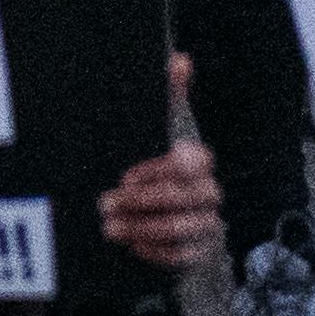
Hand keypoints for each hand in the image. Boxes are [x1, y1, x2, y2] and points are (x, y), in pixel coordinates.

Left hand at [98, 67, 223, 278]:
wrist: (162, 215)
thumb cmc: (156, 166)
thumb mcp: (157, 130)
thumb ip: (167, 96)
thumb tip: (181, 60)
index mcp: (199, 161)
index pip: (192, 162)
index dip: (158, 170)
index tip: (125, 176)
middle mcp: (209, 192)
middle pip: (185, 198)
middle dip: (142, 203)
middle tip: (105, 205)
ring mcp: (208, 224)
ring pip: (183, 229)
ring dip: (143, 228)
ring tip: (110, 228)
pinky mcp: (200, 251)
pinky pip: (183, 256)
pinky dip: (156, 251)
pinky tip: (132, 246)